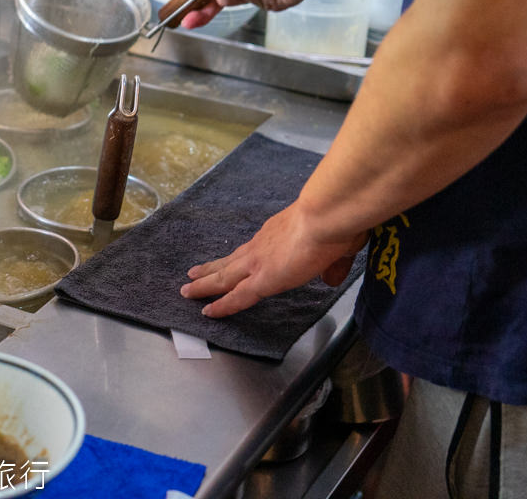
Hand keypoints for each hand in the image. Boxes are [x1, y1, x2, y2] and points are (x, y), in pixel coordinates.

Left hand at [179, 203, 367, 317]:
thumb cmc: (334, 222)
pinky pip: (236, 297)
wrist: (326, 215)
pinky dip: (222, 305)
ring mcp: (258, 262)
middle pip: (230, 261)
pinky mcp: (261, 279)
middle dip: (211, 270)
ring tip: (188, 291)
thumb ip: (333, 264)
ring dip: (205, 285)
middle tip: (192, 275)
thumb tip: (332, 277)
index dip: (239, 258)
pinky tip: (208, 312)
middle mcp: (261, 246)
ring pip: (224, 277)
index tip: (229, 262)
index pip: (254, 250)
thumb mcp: (338, 244)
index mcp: (277, 234)